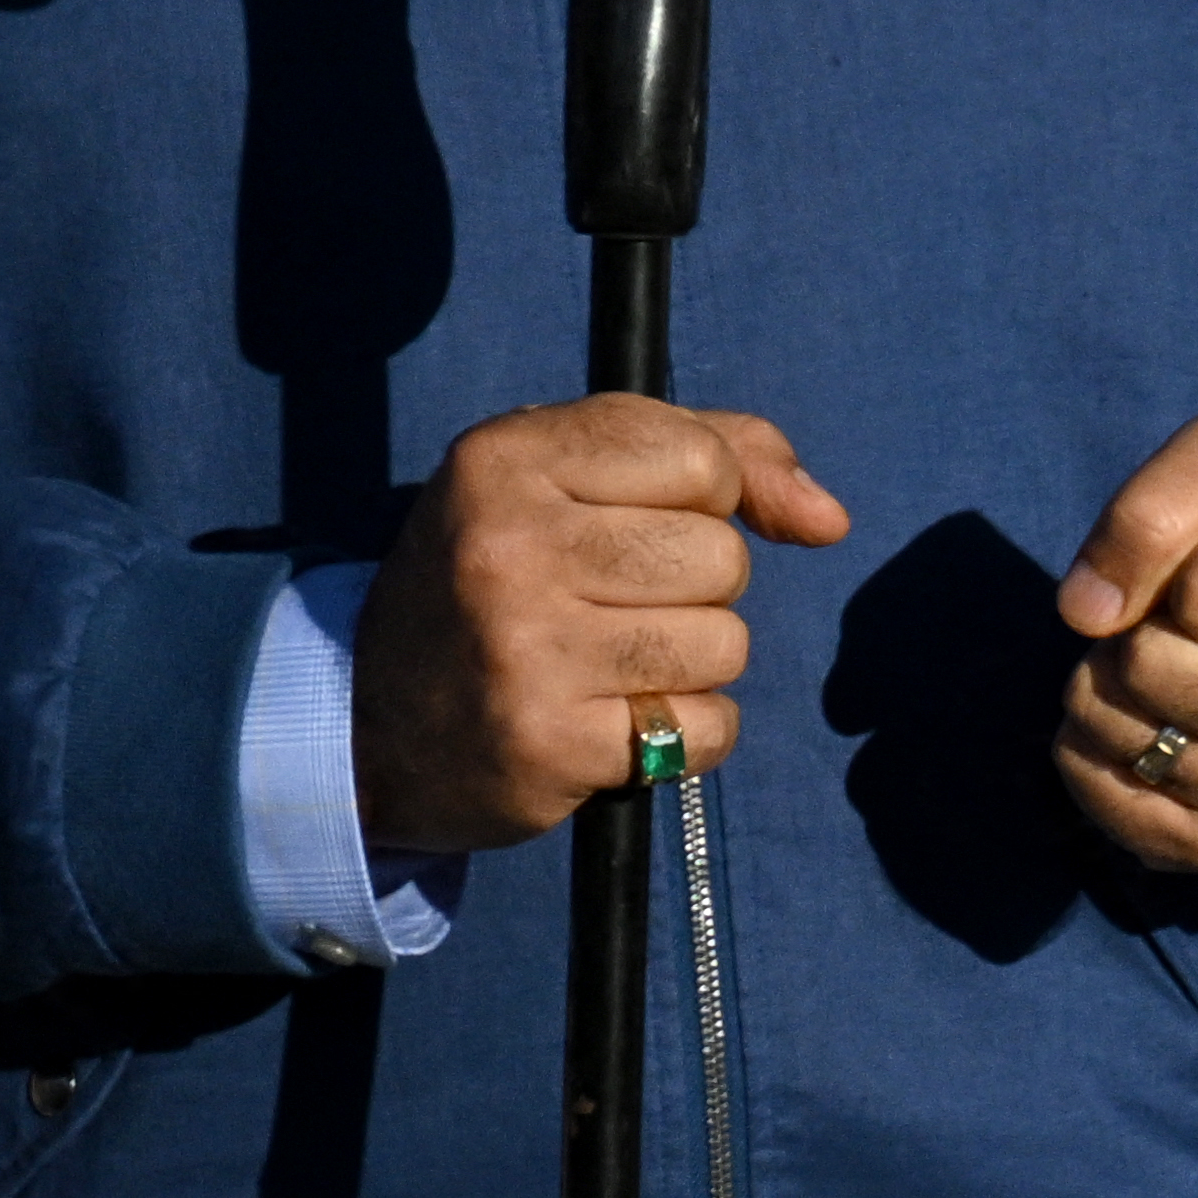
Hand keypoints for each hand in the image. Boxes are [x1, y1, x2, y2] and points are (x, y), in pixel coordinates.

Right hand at [358, 398, 849, 852]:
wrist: (367, 719)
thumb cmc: (501, 579)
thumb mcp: (572, 477)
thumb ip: (719, 454)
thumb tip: (829, 518)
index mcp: (506, 458)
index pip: (702, 461)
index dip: (704, 500)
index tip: (643, 524)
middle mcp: (508, 546)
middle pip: (721, 559)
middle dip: (695, 589)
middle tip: (611, 607)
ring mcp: (526, 649)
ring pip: (724, 644)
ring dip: (690, 664)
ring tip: (607, 664)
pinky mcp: (549, 743)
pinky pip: (706, 729)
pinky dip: (683, 734)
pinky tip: (612, 721)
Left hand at [1054, 413, 1197, 873]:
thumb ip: (1161, 502)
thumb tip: (1086, 612)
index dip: (1190, 564)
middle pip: (1154, 668)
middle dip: (1140, 628)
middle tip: (1184, 622)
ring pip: (1120, 732)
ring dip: (1111, 684)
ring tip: (1170, 667)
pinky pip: (1101, 797)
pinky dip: (1094, 750)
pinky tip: (1147, 722)